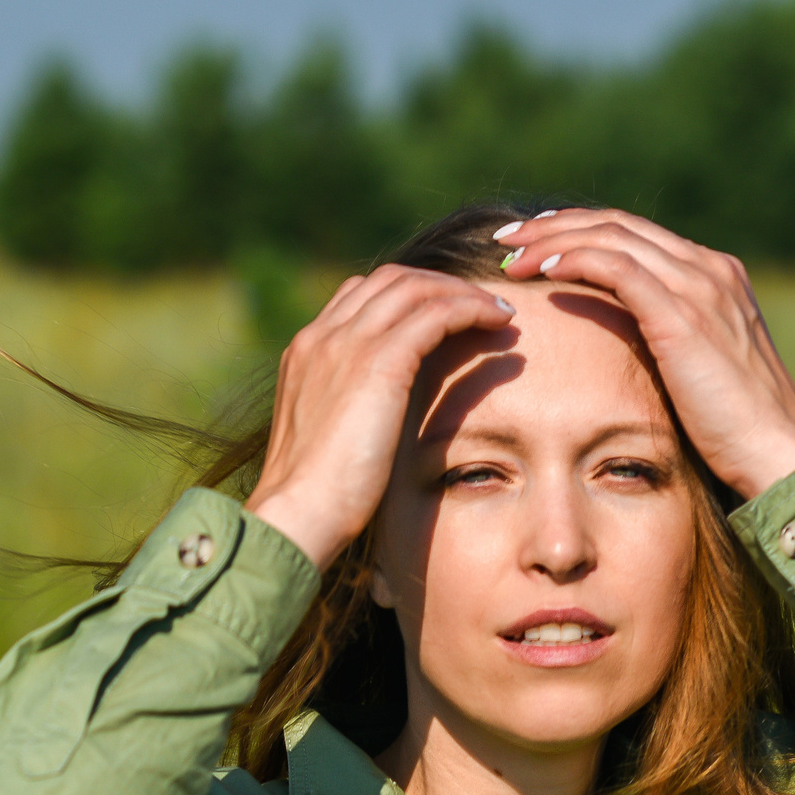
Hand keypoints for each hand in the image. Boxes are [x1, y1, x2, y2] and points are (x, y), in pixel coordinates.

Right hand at [246, 266, 517, 568]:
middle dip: (440, 285)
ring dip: (463, 293)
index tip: (443, 314)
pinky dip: (471, 309)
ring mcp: (347, 344)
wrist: (296, 513)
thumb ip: (347, 411)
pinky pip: (437, 313)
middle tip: (479, 304)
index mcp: (305, 352)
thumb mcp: (327, 439)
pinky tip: (499, 323)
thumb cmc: (313, 498)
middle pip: (390, 280)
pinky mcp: (379, 362)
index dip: (408, 296)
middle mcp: (322, 336)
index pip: (360, 295)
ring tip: (498, 311)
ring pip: (416, 288)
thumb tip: (380, 419)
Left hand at [492, 210, 794, 499]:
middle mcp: (708, 269)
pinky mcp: (683, 315)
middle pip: (617, 224)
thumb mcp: (696, 369)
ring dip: (553, 240)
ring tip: (510, 254)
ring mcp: (699, 286)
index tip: (535, 240)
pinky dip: (576, 261)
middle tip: (507, 235)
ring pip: (612, 237)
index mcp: (714, 275)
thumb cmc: (732, 428)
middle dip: (555, 225)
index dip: (579, 230)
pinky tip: (542, 270)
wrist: (775, 450)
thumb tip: (621, 344)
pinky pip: (619, 269)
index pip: (634, 234)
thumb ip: (666, 340)